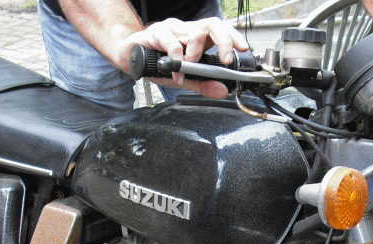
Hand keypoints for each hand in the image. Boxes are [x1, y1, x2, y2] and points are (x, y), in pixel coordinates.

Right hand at [124, 17, 249, 98]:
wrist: (130, 57)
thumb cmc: (157, 63)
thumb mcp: (185, 77)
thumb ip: (204, 83)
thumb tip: (223, 90)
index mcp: (196, 37)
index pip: (220, 29)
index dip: (233, 37)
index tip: (243, 49)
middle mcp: (186, 29)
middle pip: (212, 24)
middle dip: (224, 41)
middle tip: (225, 60)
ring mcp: (172, 29)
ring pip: (193, 33)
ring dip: (196, 54)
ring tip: (189, 69)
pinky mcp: (155, 33)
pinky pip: (171, 44)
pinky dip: (176, 62)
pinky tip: (175, 75)